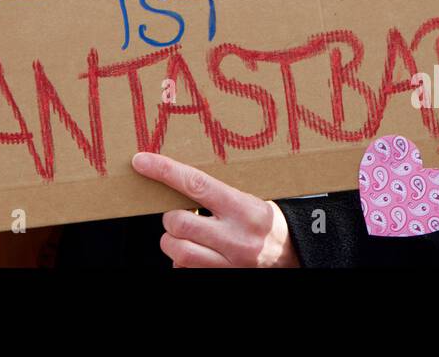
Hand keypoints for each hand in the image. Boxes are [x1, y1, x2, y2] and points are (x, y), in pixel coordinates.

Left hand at [131, 152, 299, 267]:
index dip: (165, 171)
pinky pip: (185, 269)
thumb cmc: (268, 222)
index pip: (196, 184)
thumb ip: (217, 194)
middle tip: (178, 214)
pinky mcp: (223, 277)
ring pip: (178, 250)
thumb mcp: (250, 200)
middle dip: (170, 217)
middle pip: (179, 222)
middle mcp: (236, 237)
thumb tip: (179, 183)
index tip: (142, 162)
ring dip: (172, 240)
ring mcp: (230, 262)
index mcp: (244, 208)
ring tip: (184, 234)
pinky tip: (194, 251)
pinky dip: (181, 260)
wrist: (296, 255)